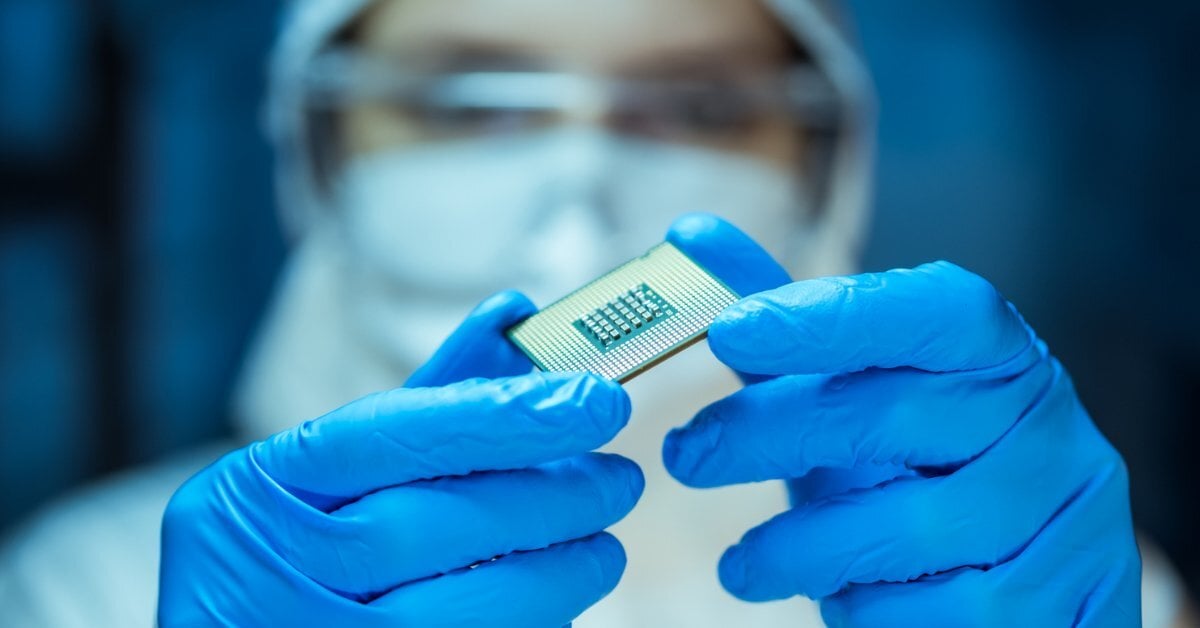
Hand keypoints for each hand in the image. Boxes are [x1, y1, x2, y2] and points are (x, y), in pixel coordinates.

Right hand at [158, 292, 643, 626]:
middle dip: (545, 498)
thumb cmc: (293, 546)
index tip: (595, 402)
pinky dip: (527, 621)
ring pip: (457, 610)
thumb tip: (513, 316)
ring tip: (603, 547)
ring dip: (552, 574)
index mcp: (264, 486)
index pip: (396, 432)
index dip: (506, 414)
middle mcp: (277, 563)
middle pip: (432, 522)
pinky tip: (558, 595)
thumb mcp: (333, 469)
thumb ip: (428, 399)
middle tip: (617, 479)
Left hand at [663, 260, 1140, 625]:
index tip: (728, 331)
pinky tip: (833, 595)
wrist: (1024, 575)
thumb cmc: (919, 466)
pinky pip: (936, 608)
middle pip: (894, 415)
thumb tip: (693, 237)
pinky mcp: (1052, 598)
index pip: (929, 311)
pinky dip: (864, 606)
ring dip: (802, 547)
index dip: (829, 316)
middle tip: (685, 456)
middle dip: (770, 434)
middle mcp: (1040, 418)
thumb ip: (787, 322)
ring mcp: (1057, 512)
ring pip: (910, 525)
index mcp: (995, 350)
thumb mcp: (858, 389)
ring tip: (740, 564)